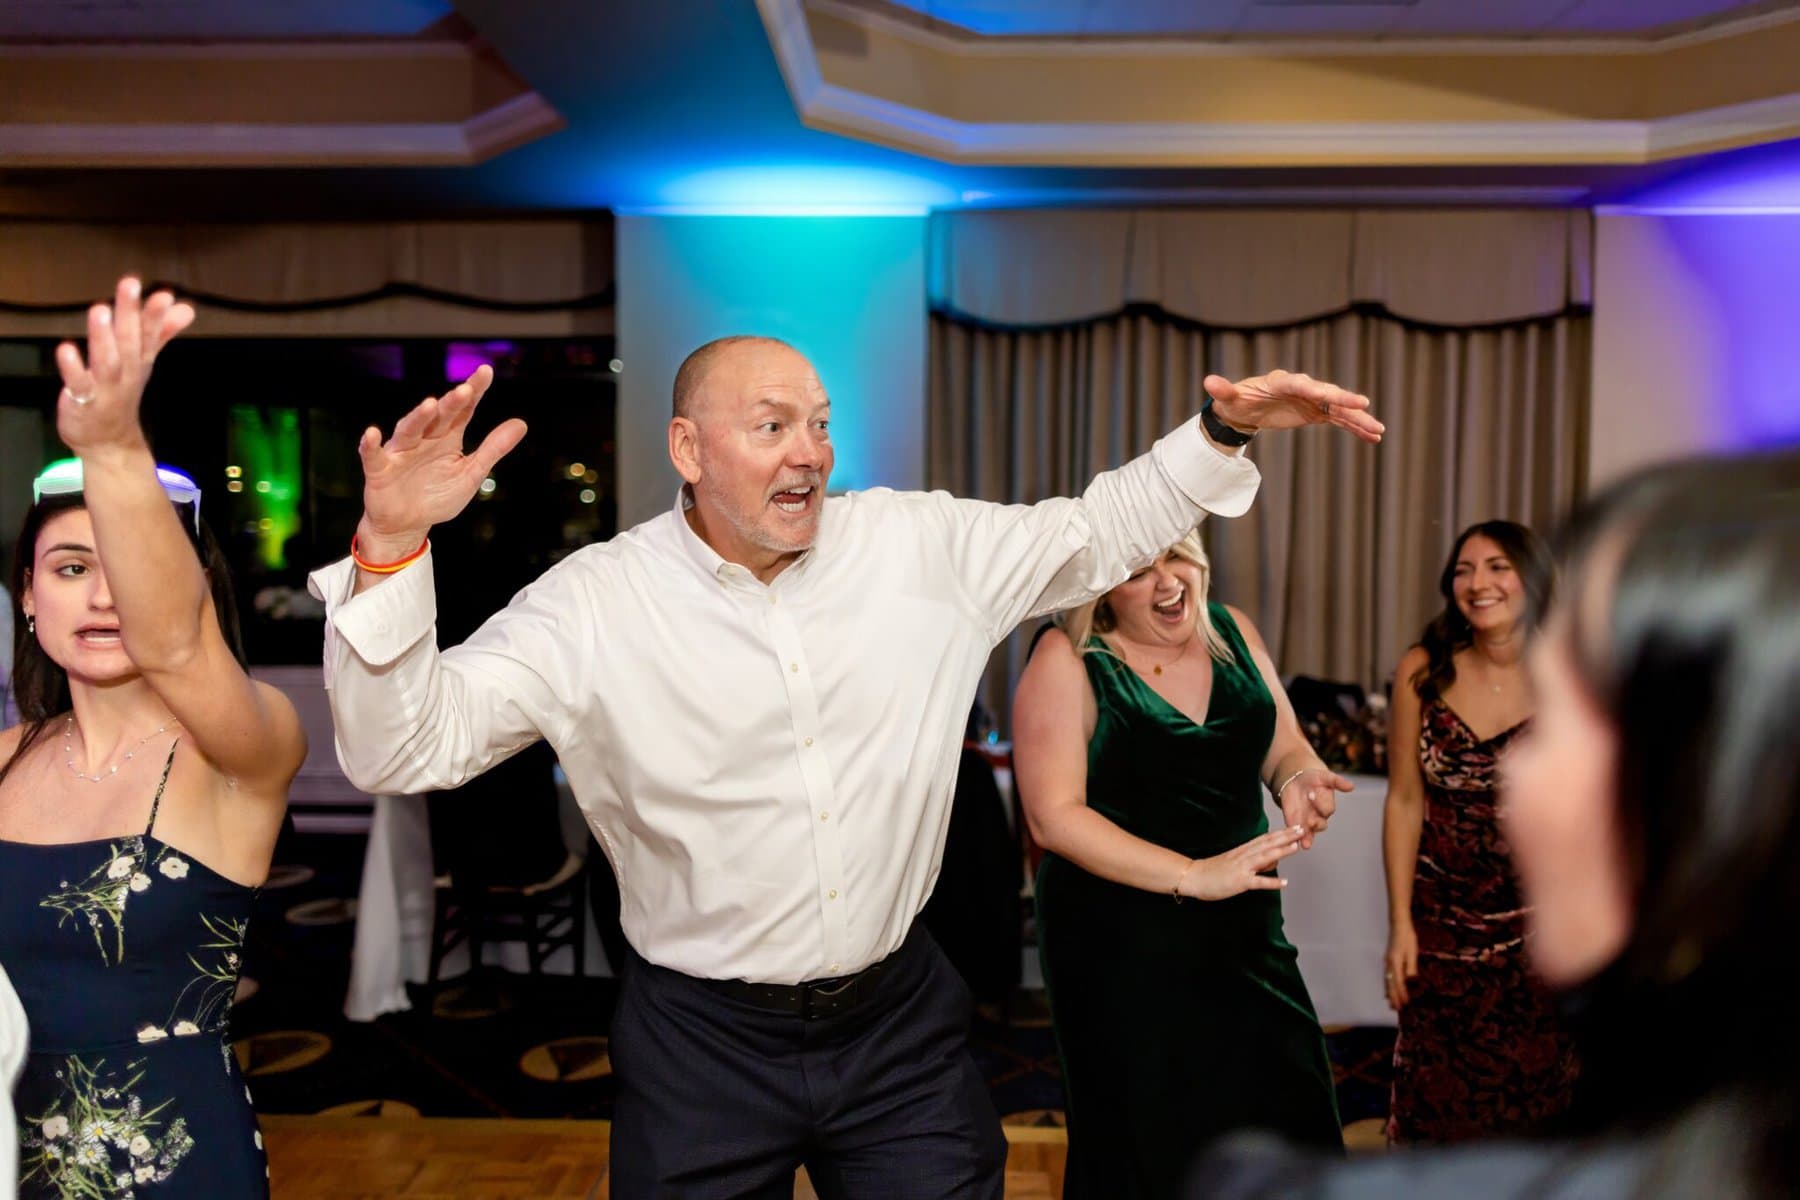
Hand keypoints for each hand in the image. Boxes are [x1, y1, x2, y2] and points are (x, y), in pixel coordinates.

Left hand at [54, 277, 194, 455]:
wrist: (108, 441)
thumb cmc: (120, 393)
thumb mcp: (143, 362)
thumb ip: (161, 332)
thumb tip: (186, 308)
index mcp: (140, 360)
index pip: (150, 335)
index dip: (156, 315)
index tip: (163, 294)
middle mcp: (126, 372)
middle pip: (130, 341)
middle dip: (131, 314)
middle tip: (130, 284)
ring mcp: (106, 388)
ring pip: (107, 361)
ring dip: (104, 337)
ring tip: (101, 310)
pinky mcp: (83, 401)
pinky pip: (79, 384)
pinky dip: (73, 368)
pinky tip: (66, 348)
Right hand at [355, 365, 526, 556]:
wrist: (407, 524)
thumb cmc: (438, 496)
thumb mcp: (471, 474)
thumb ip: (493, 449)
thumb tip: (521, 424)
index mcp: (447, 438)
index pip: (462, 410)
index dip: (473, 391)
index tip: (485, 371)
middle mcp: (424, 438)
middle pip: (438, 416)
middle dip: (450, 403)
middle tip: (465, 389)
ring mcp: (400, 452)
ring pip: (409, 429)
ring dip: (418, 417)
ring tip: (430, 404)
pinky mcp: (380, 469)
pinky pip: (373, 455)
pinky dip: (370, 445)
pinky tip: (372, 433)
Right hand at [1178, 825, 1306, 900]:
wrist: (1193, 876)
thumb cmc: (1213, 871)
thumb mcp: (1235, 863)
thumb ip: (1255, 862)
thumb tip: (1273, 861)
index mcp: (1243, 850)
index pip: (1266, 838)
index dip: (1282, 833)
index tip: (1295, 826)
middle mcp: (1244, 856)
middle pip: (1268, 843)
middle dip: (1286, 836)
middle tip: (1302, 829)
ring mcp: (1242, 868)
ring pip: (1264, 857)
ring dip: (1281, 851)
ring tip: (1297, 846)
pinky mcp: (1239, 881)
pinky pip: (1258, 882)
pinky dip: (1271, 882)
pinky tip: (1284, 882)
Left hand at [1204, 370, 1383, 443]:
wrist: (1245, 406)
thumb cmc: (1236, 400)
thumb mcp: (1228, 398)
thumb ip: (1223, 390)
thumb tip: (1208, 381)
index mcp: (1282, 382)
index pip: (1302, 384)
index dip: (1317, 389)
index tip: (1330, 393)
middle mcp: (1302, 388)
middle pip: (1327, 393)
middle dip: (1345, 400)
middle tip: (1365, 406)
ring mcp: (1313, 400)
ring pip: (1339, 409)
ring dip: (1359, 419)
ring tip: (1379, 430)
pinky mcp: (1317, 412)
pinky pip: (1340, 420)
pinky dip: (1355, 428)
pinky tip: (1373, 437)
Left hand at [1278, 766, 1350, 848]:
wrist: (1297, 780)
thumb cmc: (1314, 779)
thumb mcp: (1324, 777)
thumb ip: (1337, 781)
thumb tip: (1351, 786)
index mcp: (1327, 804)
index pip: (1328, 809)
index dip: (1321, 804)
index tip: (1312, 794)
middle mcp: (1318, 815)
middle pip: (1320, 824)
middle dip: (1316, 823)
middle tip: (1310, 822)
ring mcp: (1307, 821)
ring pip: (1310, 833)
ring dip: (1307, 838)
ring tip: (1305, 843)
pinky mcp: (1295, 823)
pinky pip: (1297, 834)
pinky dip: (1296, 839)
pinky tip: (1294, 843)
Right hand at [1385, 921, 1419, 1009]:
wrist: (1398, 924)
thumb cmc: (1407, 937)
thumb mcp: (1412, 952)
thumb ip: (1411, 967)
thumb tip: (1411, 981)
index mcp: (1395, 962)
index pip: (1398, 982)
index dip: (1402, 994)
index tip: (1406, 1004)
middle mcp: (1389, 964)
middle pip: (1390, 984)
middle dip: (1393, 997)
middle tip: (1396, 1010)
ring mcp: (1387, 962)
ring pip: (1386, 981)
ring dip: (1389, 994)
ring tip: (1391, 1005)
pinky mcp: (1388, 961)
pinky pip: (1386, 977)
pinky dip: (1387, 986)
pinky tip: (1388, 991)